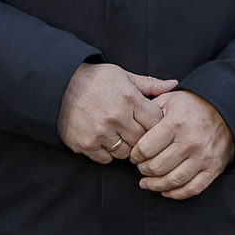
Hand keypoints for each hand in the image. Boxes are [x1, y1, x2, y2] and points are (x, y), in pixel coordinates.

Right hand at [58, 62, 176, 163]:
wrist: (59, 85)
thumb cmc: (95, 80)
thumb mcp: (124, 76)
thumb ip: (150, 85)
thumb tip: (175, 84)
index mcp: (129, 98)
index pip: (157, 122)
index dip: (156, 124)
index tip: (149, 123)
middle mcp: (116, 117)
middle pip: (143, 141)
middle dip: (142, 138)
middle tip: (135, 132)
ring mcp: (101, 132)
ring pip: (126, 153)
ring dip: (125, 147)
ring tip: (118, 135)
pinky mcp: (86, 144)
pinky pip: (106, 159)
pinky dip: (107, 153)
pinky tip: (104, 140)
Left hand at [131, 91, 233, 199]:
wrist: (226, 111)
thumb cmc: (192, 106)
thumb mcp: (169, 100)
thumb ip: (149, 111)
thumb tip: (131, 128)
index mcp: (176, 123)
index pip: (146, 148)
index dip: (135, 155)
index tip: (134, 156)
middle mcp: (190, 141)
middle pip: (157, 167)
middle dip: (143, 170)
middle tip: (140, 167)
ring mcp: (204, 157)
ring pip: (173, 181)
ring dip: (156, 185)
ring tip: (147, 182)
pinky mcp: (214, 168)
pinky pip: (193, 188)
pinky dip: (176, 194)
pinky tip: (165, 191)